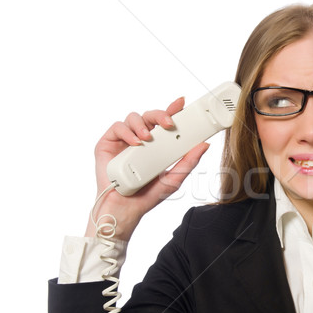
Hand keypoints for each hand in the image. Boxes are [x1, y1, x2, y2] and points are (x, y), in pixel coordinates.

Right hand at [86, 97, 209, 240]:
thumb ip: (189, 162)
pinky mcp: (108, 143)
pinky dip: (127, 132)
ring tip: (147, 138)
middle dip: (160, 114)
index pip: (165, 122)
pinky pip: (117, 128)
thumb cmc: (149, 195)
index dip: (173, 110)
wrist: (126, 208)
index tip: (182, 103)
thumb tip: (204, 145)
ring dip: (142, 124)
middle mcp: (141, 139)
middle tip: (168, 123)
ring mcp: (124, 140)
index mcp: (157, 144)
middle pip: (150, 116)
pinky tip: (135, 143)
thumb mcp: (175, 178)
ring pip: (133, 118)